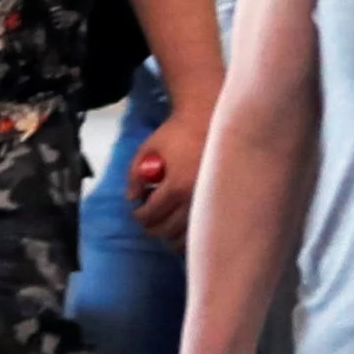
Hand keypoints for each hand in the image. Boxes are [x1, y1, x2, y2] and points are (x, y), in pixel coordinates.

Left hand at [129, 98, 211, 245]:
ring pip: (187, 234)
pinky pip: (204, 228)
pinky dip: (191, 233)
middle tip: (148, 219)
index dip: (139, 216)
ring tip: (166, 223)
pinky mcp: (221, 201)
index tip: (137, 211)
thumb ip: (134, 173)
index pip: (151, 214)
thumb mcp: (148, 147)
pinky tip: (185, 227)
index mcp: (175, 186)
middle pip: (167, 229)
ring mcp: (210, 202)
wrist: (210, 118)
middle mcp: (194, 199)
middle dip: (152, 227)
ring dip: (171, 234)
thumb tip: (131, 198)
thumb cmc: (177, 132)